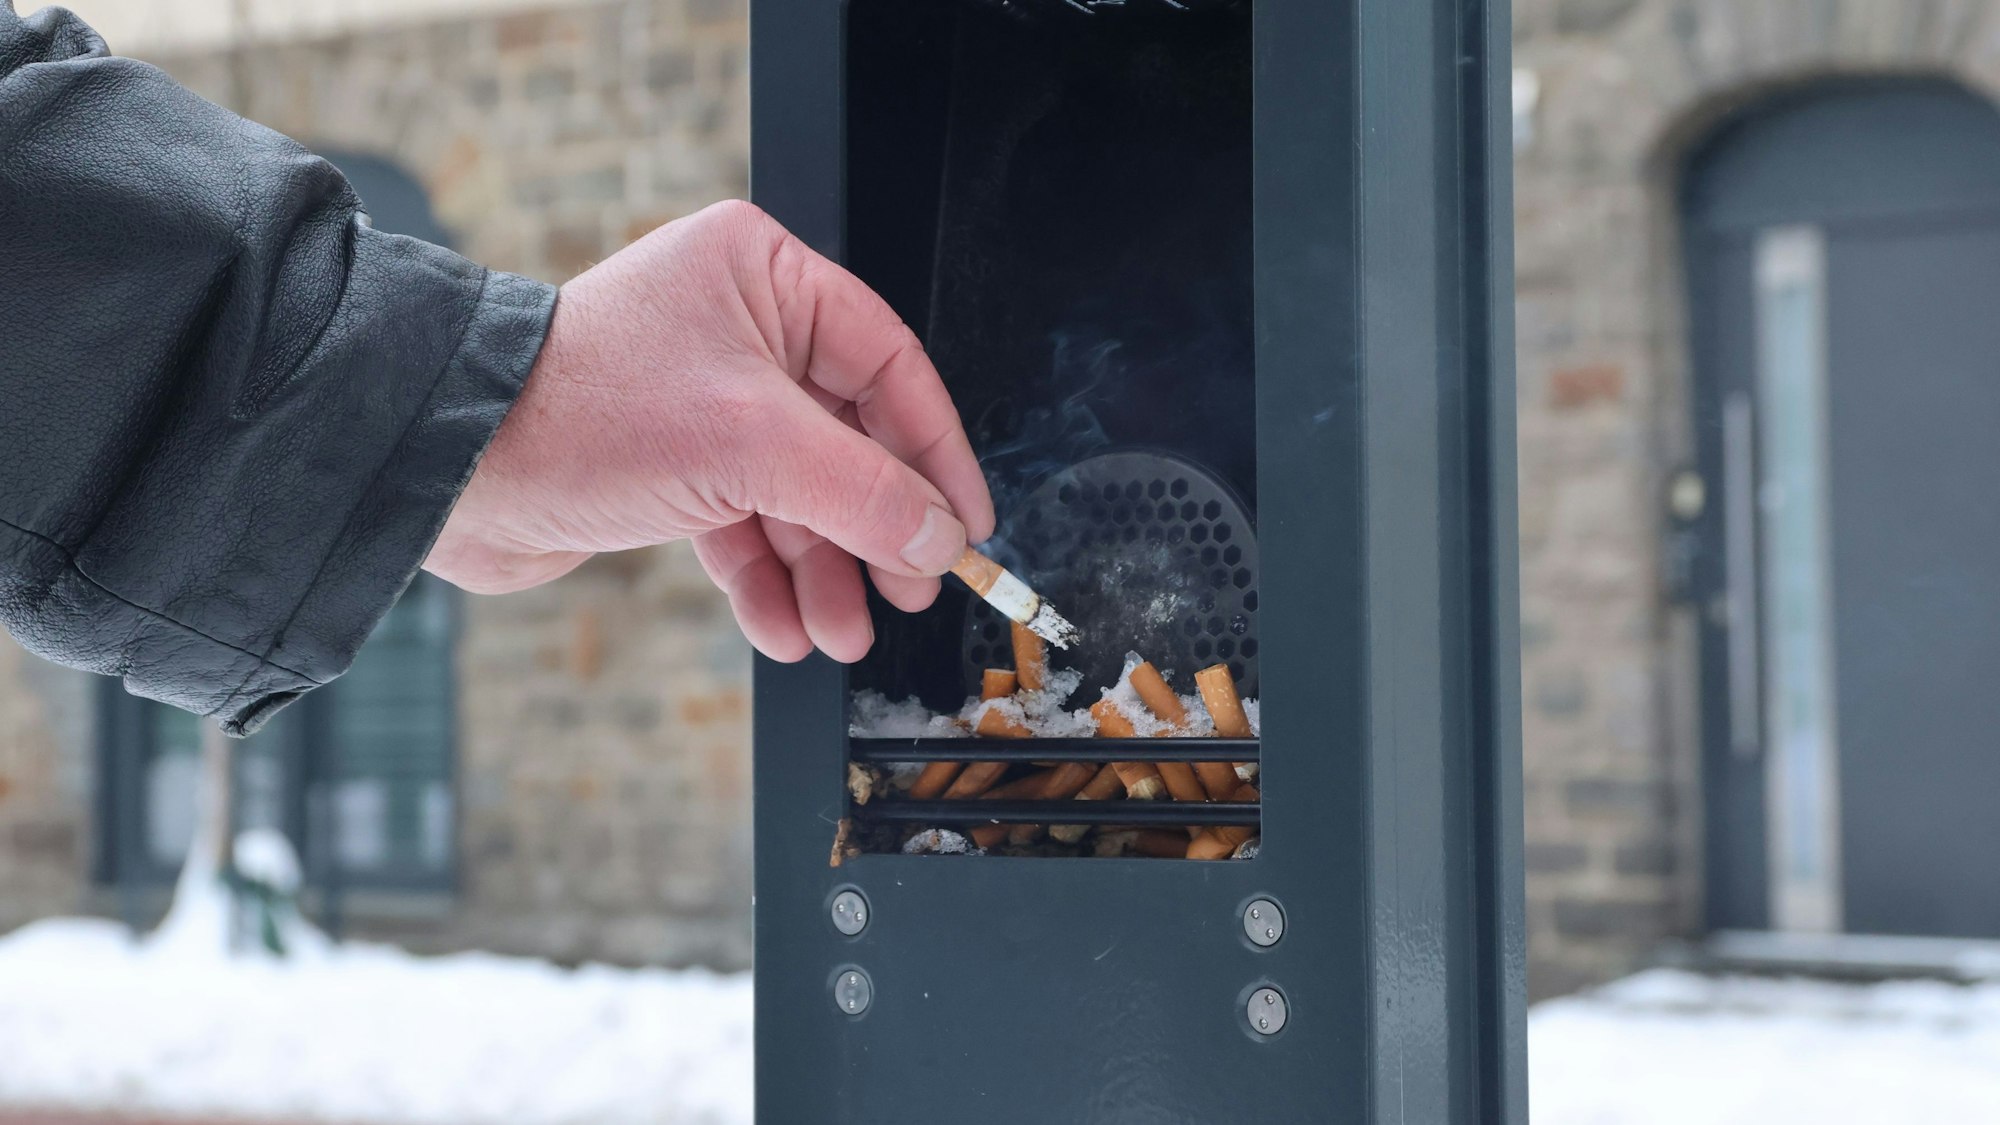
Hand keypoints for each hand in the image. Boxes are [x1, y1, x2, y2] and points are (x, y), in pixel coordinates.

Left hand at [425, 200, 994, 662]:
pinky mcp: (667, 465)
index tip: (964, 526)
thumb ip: (863, 493)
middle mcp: (736, 329)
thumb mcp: (750, 447)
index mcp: (763, 277)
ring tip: (841, 634)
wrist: (441, 467)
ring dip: (822, 570)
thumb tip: (938, 540)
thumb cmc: (575, 412)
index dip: (935, 453)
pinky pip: (742, 525)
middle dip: (872, 530)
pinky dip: (765, 579)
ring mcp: (701, 401)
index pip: (888, 367)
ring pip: (796, 495)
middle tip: (907, 593)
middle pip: (847, 442)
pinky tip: (785, 629)